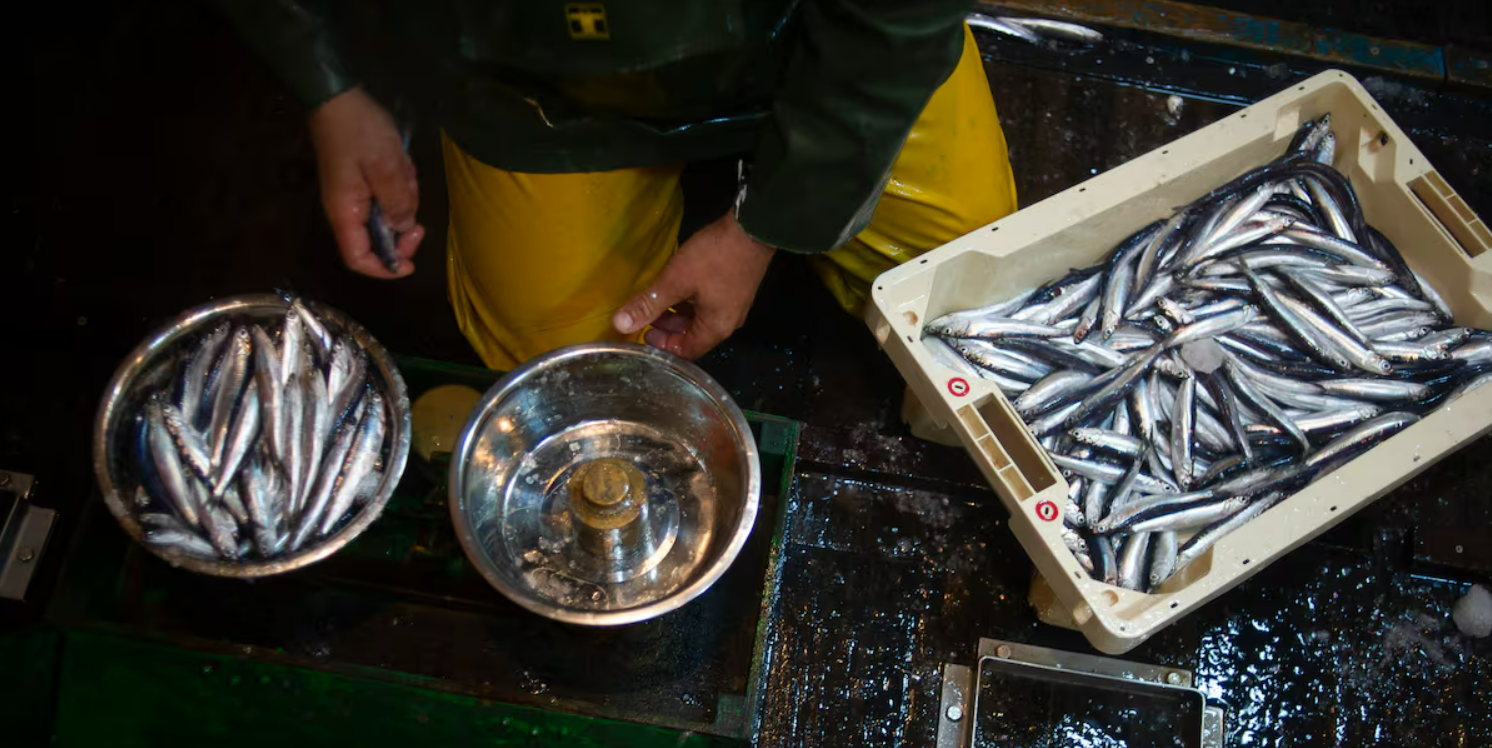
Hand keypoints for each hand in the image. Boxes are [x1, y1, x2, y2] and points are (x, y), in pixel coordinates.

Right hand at [308, 86, 424, 277]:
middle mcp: (347, 209)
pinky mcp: (363, 181)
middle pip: (379, 239)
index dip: (385, 269)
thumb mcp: (386, 167)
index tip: (411, 263)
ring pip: (389, 214)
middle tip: (416, 203)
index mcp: (346, 213)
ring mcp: (355, 194)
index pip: (359, 259)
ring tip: (404, 168)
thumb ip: (397, 203)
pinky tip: (401, 161)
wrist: (339, 96)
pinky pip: (388, 193)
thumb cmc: (359, 131)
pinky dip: (400, 182)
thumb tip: (403, 230)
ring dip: (404, 196)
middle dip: (403, 224)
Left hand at [614, 212, 775, 358]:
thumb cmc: (713, 258)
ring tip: (658, 300)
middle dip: (668, 329)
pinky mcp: (735, 291)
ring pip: (700, 320)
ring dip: (678, 314)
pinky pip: (709, 306)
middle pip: (693, 337)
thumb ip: (648, 304)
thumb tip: (619, 324)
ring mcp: (734, 306)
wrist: (752, 228)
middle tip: (646, 315)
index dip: (662, 347)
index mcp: (715, 328)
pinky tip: (678, 288)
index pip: (686, 352)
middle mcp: (728, 323)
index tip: (643, 332)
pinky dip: (691, 304)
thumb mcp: (675, 280)